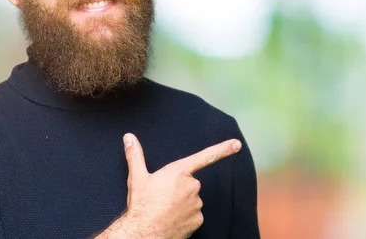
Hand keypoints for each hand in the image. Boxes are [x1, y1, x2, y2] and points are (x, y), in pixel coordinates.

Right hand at [122, 133, 241, 238]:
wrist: (144, 233)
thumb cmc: (141, 204)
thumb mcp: (136, 178)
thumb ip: (135, 155)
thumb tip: (128, 137)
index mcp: (179, 172)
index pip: (205, 157)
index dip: (223, 149)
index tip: (237, 144)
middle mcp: (192, 186)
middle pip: (190, 183)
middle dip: (180, 187)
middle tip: (163, 196)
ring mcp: (197, 203)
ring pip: (192, 199)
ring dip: (183, 202)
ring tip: (165, 209)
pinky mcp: (198, 219)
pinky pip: (195, 214)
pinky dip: (186, 216)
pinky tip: (172, 218)